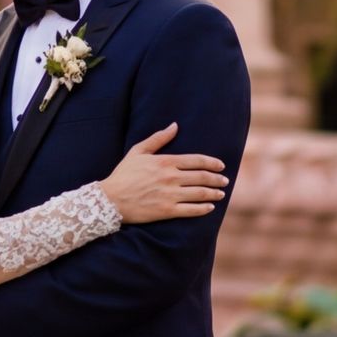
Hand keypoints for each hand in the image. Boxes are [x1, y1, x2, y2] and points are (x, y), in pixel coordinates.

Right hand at [99, 122, 230, 223]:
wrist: (111, 199)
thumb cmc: (123, 174)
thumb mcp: (138, 151)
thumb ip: (158, 138)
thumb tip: (175, 126)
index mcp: (165, 161)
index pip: (196, 160)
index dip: (212, 163)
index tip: (221, 166)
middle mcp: (171, 178)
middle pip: (202, 177)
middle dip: (217, 179)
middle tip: (225, 181)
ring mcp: (170, 195)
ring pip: (200, 193)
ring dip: (214, 193)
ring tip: (221, 193)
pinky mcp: (167, 211)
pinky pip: (191, 210)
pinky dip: (204, 209)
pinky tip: (210, 207)